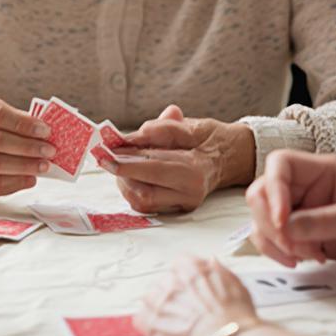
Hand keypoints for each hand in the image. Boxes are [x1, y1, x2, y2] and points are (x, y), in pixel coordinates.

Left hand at [93, 105, 253, 213]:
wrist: (229, 157)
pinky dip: (133, 190)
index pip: (154, 167)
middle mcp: (190, 193)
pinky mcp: (177, 209)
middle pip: (144, 191)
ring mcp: (184, 204)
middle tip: (105, 157)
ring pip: (143, 202)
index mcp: (195, 169)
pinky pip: (148, 205)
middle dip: (121, 174)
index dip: (126, 161)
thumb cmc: (207, 138)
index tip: (106, 152)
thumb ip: (160, 129)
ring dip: (124, 183)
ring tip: (118, 164)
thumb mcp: (187, 126)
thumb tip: (130, 138)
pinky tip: (129, 175)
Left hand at [136, 256, 257, 335]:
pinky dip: (148, 324)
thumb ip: (219, 270)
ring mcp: (159, 303)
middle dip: (172, 294)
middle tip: (185, 309)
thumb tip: (211, 261)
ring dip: (158, 307)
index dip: (186, 278)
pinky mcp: (152, 326)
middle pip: (163, 282)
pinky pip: (140, 319)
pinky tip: (161, 332)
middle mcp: (171, 282)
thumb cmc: (236, 317)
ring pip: (149, 298)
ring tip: (172, 321)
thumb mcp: (235, 284)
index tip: (191, 288)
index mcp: (190, 268)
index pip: (179, 264)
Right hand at [246, 149, 335, 270]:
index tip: (281, 220)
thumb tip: (284, 227)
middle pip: (263, 194)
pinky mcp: (311, 237)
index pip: (280, 165)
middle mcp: (309, 189)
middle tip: (293, 246)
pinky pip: (281, 241)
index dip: (272, 189)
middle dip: (270, 222)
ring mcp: (308, 213)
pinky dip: (285, 253)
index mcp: (322, 170)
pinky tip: (311, 259)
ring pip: (266, 220)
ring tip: (305, 256)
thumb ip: (322, 221)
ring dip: (276, 241)